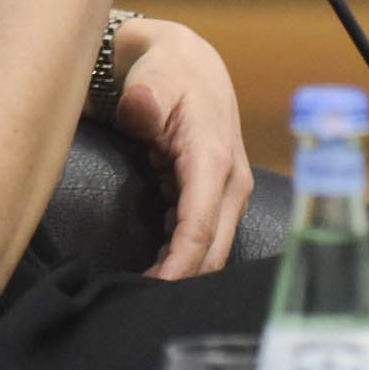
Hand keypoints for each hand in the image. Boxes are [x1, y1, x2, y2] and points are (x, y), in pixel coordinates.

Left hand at [108, 18, 252, 278]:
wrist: (190, 63)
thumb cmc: (168, 71)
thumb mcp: (155, 77)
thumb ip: (146, 97)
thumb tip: (141, 110)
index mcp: (214, 160)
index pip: (199, 228)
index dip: (178, 266)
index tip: (149, 291)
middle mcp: (231, 182)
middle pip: (212, 251)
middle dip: (181, 282)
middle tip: (136, 306)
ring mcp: (230, 192)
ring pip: (212, 250)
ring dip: (183, 273)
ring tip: (140, 296)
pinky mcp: (220, 197)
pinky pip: (205, 238)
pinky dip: (183, 258)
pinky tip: (154, 271)